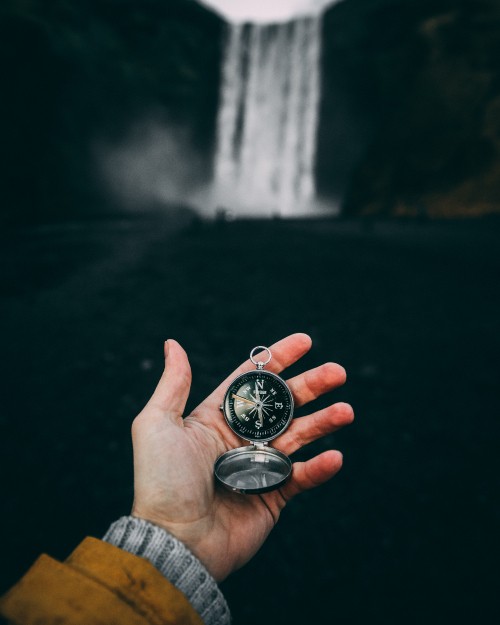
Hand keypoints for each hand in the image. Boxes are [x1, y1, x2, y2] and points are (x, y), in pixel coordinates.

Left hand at [131, 333, 353, 580]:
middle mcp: (240, 438)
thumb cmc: (162, 481)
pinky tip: (335, 456)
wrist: (174, 542)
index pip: (253, 380)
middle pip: (283, 403)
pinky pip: (301, 478)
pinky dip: (319, 469)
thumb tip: (173, 343)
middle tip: (338, 372)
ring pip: (299, 436)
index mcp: (215, 417)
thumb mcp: (157, 423)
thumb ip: (173, 384)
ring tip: (346, 411)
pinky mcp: (272, 496)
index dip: (279, 358)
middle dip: (311, 385)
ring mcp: (258, 466)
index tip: (305, 341)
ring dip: (324, 422)